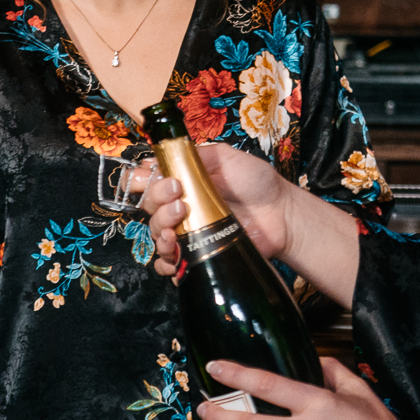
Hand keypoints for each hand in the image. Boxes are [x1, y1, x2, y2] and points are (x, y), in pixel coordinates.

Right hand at [137, 144, 297, 277]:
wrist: (281, 213)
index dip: (139, 179)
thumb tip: (165, 156)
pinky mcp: (197, 254)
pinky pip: (169, 264)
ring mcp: (187, 232)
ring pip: (155, 234)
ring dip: (161, 226)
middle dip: (156, 198)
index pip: (147, 180)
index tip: (147, 176)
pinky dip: (167, 262)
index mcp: (182, 181)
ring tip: (182, 218)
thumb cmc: (256, 182)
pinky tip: (177, 253)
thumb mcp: (226, 157)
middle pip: (147, 206)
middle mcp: (180, 206)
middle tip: (178, 192)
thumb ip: (196, 156)